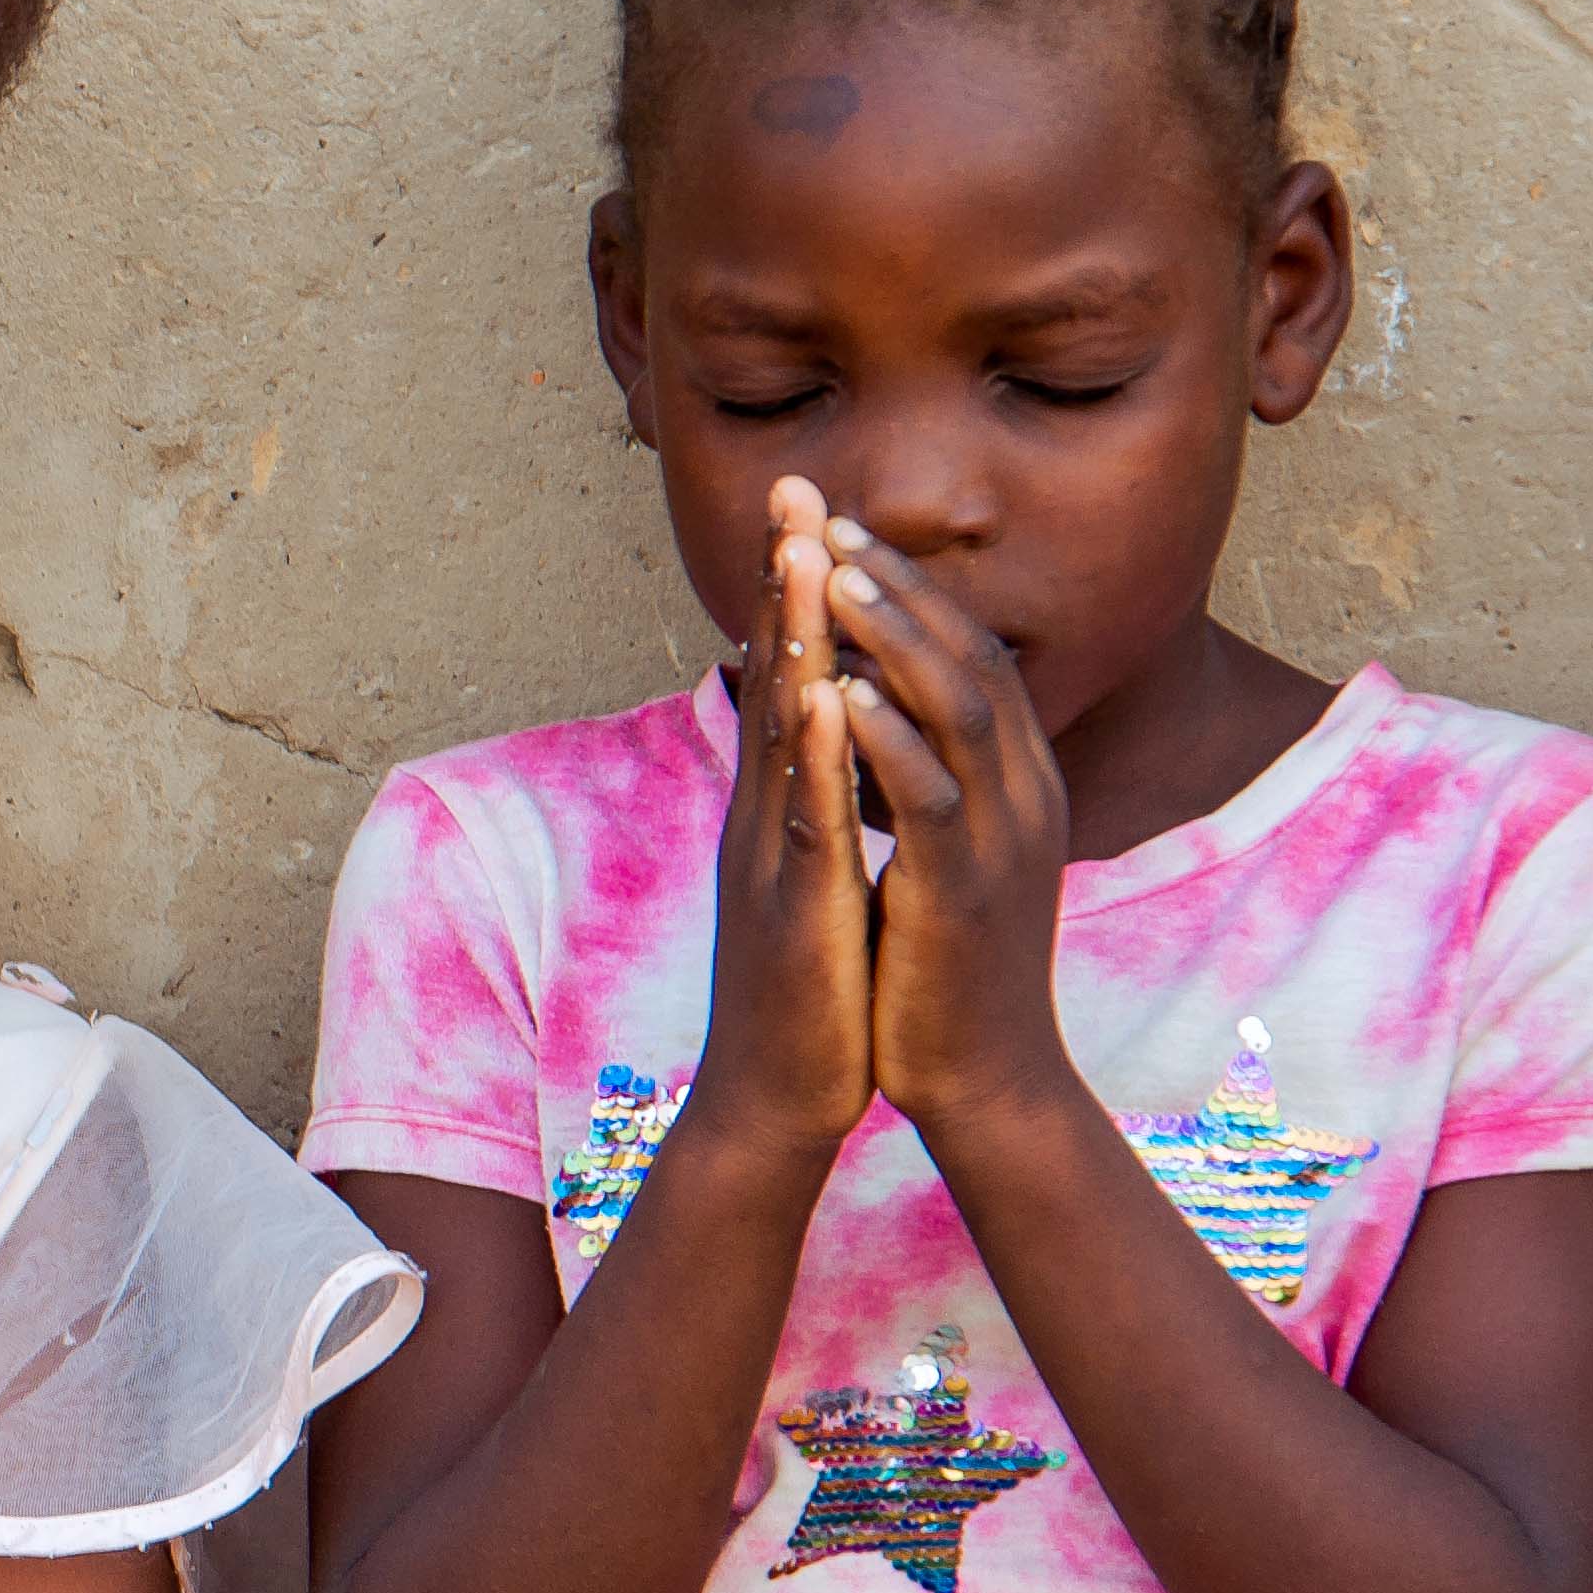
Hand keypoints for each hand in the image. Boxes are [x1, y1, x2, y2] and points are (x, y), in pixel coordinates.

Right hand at [697, 482, 875, 1153]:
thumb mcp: (810, 883)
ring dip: (792, 641)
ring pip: (781, 735)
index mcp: (777, 811)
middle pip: (773, 679)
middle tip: (792, 487)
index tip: (809, 509)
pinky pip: (805, 821)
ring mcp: (769, 861)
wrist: (772, 1104)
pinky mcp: (793, 913)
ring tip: (803, 556)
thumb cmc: (806, 997)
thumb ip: (813, 812)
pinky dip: (814, 755)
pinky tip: (826, 698)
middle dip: (784, 581)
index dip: (796, 594)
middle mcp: (762, 819)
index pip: (789, 680)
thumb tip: (831, 746)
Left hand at [817, 513, 1087, 1138]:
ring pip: (958, 710)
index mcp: (1016, 780)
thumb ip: (929, 777)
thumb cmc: (947, 963)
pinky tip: (836, 698)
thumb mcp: (946, 850)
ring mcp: (1002, 840)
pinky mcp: (965, 893)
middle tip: (832, 522)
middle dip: (899, 588)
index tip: (844, 531)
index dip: (912, 590)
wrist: (985, 1078)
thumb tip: (881, 707)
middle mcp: (1024, 793)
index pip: (973, 653)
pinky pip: (931, 799)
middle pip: (971, 656)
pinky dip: (886, 741)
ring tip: (829, 576)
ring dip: (892, 639)